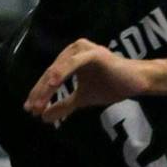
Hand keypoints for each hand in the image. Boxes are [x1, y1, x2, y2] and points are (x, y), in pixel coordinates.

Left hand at [24, 39, 148, 123]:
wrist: (136, 81)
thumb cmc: (111, 85)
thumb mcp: (82, 98)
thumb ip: (64, 105)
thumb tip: (43, 118)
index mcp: (71, 57)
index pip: (49, 76)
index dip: (38, 93)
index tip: (30, 111)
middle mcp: (75, 49)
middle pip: (50, 72)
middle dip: (39, 92)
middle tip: (32, 110)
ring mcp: (84, 50)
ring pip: (59, 68)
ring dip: (46, 87)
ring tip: (38, 103)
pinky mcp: (94, 54)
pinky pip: (73, 63)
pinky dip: (61, 72)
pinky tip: (52, 84)